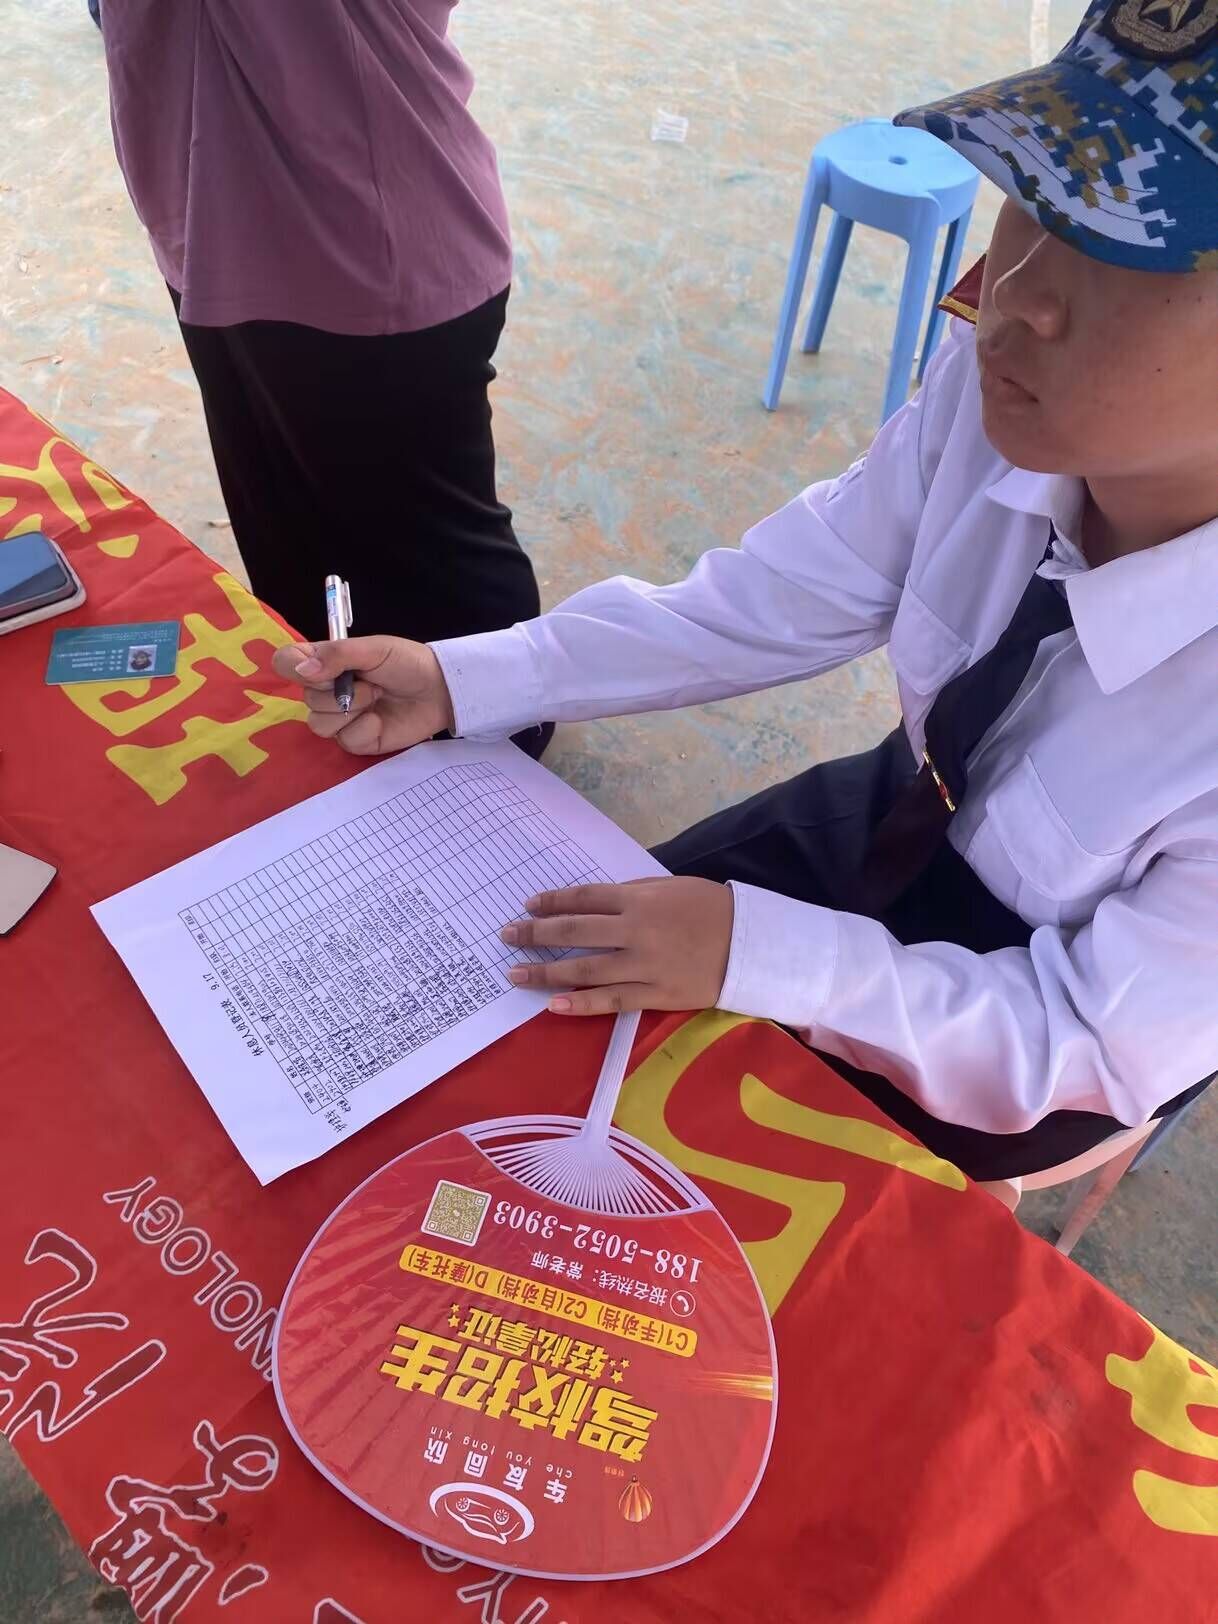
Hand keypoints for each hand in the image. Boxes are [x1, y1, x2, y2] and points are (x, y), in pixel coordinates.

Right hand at [271, 636, 454, 754]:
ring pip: (319, 724)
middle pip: (305, 699)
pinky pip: (344, 741)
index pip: (285, 663)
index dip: (295, 668)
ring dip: (352, 711)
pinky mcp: (355, 741)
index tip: (320, 670)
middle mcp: (326, 691)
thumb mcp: (373, 649)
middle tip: (371, 683)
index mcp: (324, 663)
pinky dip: (365, 730)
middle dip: (340, 692)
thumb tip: (302, 671)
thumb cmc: (406, 662)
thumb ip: (336, 655)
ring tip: (377, 699)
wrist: (439, 690)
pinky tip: (380, 721)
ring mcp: (339, 718)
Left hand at [499, 878, 733, 1015]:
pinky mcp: (657, 995)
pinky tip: (554, 1005)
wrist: (750, 944)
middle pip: (575, 932)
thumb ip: (631, 893)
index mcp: (639, 899)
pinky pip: (612, 1001)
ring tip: (516, 975)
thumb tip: (592, 901)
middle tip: (506, 937)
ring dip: (546, 972)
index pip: (583, 899)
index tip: (528, 906)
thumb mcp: (669, 887)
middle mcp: (636, 931)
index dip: (552, 902)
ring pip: (586, 969)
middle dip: (535, 934)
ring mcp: (645, 966)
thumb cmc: (709, 909)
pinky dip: (582, 1003)